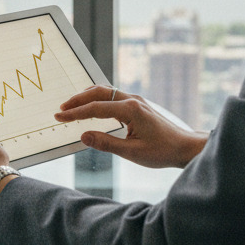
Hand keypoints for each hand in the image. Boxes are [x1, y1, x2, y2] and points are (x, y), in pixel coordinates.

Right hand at [54, 85, 207, 168]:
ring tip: (71, 107)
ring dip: (87, 97)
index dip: (75, 113)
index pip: (96, 108)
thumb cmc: (162, 151)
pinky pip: (113, 97)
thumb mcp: (132, 153)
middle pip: (98, 92)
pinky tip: (90, 108)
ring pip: (106, 91)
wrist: (185, 147)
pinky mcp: (137, 105)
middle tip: (61, 109)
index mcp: (130, 110)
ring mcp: (135, 101)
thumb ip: (106, 144)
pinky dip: (98, 99)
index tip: (59, 117)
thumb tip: (83, 136)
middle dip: (78, 100)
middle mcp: (132, 100)